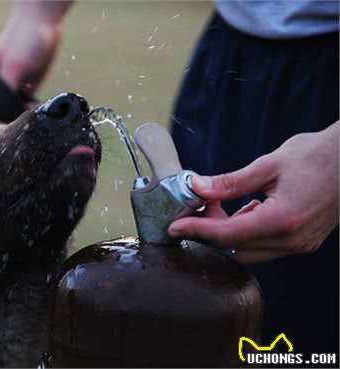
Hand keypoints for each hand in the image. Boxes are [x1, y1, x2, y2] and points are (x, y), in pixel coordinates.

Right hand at [0, 1, 70, 127]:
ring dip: (20, 121)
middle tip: (20, 125)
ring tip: (30, 110)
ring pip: (9, 119)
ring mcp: (6, 94)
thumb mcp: (13, 67)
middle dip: (5, 128)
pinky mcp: (22, 93)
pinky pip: (23, 112)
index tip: (2, 136)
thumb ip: (3, 93)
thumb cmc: (23, 41)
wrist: (42, 24)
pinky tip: (37, 106)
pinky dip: (30, 113)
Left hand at [169, 121, 338, 262]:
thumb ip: (231, 182)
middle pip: (235, 249)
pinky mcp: (304, 242)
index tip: (174, 226)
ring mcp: (301, 244)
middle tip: (197, 208)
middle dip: (210, 232)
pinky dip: (247, 232)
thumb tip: (198, 187)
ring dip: (228, 234)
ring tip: (220, 205)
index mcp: (283, 220)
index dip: (197, 230)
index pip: (227, 235)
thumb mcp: (269, 164)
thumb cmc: (317, 156)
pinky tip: (246, 209)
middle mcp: (293, 240)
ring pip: (250, 251)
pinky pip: (266, 246)